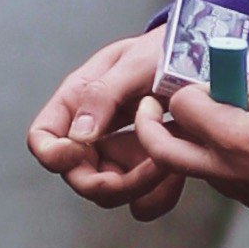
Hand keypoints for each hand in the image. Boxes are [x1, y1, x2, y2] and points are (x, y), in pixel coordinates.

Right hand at [26, 27, 186, 214]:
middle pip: (79, 177)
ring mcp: (119, 152)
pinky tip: (179, 173)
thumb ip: (103, 95)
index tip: (79, 152)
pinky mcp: (147, 167)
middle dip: (110, 182)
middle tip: (152, 165)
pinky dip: (160, 194)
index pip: (43, 138)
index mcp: (79, 101)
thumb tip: (78, 136)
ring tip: (172, 161)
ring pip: (112, 193)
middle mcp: (93, 132)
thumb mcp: (135, 63)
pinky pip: (144, 198)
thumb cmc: (165, 49)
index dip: (53, 154)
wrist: (205, 58)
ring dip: (140, 187)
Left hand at [132, 72, 248, 222]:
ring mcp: (240, 192)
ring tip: (210, 120)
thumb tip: (232, 84)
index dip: (186, 88)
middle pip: (163, 152)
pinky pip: (223, 179)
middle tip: (153, 107)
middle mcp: (227, 170)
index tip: (197, 79)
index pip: (183, 107)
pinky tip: (245, 144)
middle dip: (149, 127)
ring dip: (189, 144)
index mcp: (232, 138)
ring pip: (193, 167)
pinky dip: (219, 160)